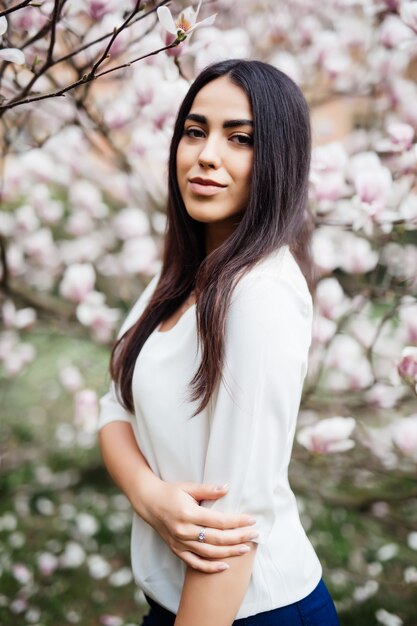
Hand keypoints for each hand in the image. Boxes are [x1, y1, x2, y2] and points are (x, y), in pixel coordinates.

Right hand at [143, 480, 258, 572]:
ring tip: (245, 549)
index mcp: (188, 513)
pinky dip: (210, 567)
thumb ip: (208, 490)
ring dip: (229, 552)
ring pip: (209, 553)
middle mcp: (184, 530)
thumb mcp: (188, 486)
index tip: (252, 520)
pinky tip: (225, 566)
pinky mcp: (176, 550)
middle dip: (238, 537)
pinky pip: (195, 563)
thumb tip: (227, 488)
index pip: (218, 521)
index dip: (237, 522)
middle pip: (217, 539)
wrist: (148, 502)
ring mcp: (180, 543)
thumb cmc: (170, 492)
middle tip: (255, 535)